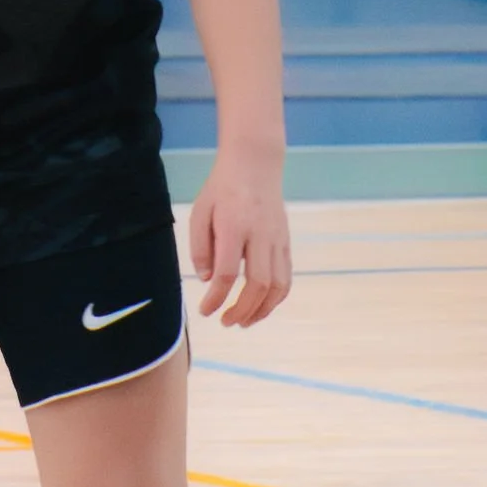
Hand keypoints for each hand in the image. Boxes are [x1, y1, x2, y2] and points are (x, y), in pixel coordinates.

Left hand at [189, 158, 291, 326]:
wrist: (255, 164)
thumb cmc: (222, 189)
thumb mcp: (200, 211)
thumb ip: (200, 247)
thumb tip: (208, 280)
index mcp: (234, 226)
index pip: (226, 272)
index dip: (216, 298)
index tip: (204, 311)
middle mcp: (260, 234)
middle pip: (258, 283)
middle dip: (242, 310)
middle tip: (226, 322)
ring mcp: (277, 239)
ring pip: (278, 284)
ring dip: (262, 310)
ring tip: (244, 321)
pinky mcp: (286, 241)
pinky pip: (286, 277)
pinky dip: (276, 298)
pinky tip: (261, 306)